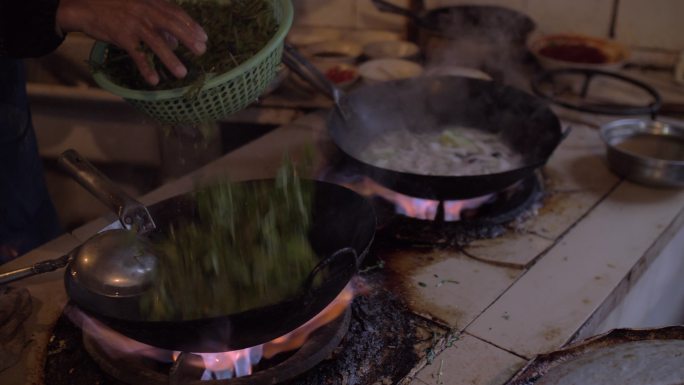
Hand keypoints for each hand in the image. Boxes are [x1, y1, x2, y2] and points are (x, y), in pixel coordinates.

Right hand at [56, 0, 207, 85]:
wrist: (84, 6)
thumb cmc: (114, 7)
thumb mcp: (137, 8)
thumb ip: (157, 22)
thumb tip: (175, 42)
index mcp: (150, 2)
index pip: (176, 12)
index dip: (192, 25)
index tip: (204, 37)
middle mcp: (145, 11)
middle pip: (172, 25)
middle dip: (189, 39)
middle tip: (201, 51)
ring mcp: (134, 24)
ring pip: (157, 43)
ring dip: (171, 59)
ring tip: (182, 73)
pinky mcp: (122, 36)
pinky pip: (137, 55)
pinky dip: (146, 68)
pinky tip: (154, 80)